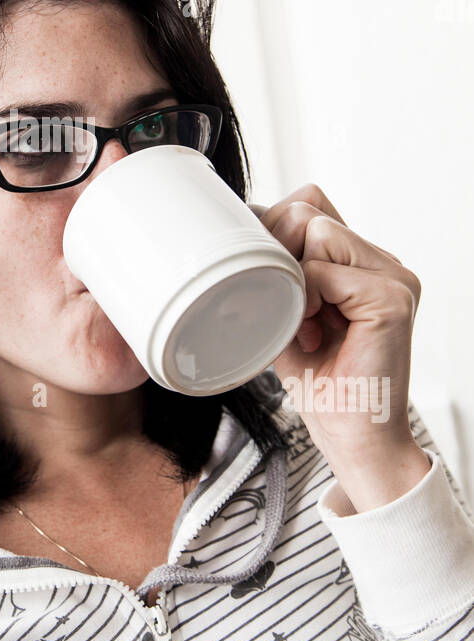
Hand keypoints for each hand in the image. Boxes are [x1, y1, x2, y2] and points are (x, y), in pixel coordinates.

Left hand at [257, 184, 429, 512]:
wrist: (350, 437)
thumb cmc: (319, 381)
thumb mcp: (287, 310)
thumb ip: (279, 266)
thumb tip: (246, 218)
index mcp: (364, 261)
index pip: (311, 203)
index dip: (280, 235)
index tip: (278, 286)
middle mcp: (384, 262)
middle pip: (309, 209)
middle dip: (283, 256)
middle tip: (295, 314)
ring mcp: (394, 275)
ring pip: (316, 231)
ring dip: (297, 281)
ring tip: (310, 326)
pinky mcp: (392, 297)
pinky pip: (325, 270)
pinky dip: (308, 300)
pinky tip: (318, 334)